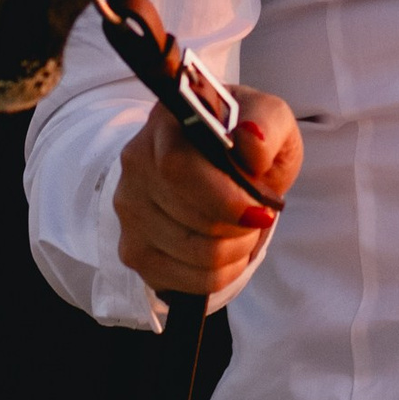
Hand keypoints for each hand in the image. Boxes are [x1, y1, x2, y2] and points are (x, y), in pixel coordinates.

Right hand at [114, 89, 301, 299]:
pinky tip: (227, 250)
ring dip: (235, 250)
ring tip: (244, 230)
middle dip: (240, 226)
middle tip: (259, 216)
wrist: (218, 162)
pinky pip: (186, 281)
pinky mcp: (133, 250)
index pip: (178, 168)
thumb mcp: (268, 117)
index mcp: (166, 120)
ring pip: (193, 253)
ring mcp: (129, 209)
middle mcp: (136, 162)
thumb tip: (251, 143)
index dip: (224, 199)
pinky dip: (221, 273)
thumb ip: (266, 123)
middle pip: (191, 217)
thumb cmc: (243, 138)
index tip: (261, 210)